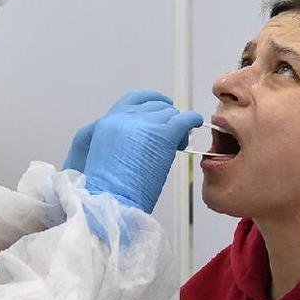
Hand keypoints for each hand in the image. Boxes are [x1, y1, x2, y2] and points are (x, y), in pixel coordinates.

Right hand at [82, 101, 202, 212]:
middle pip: (156, 106)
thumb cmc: (109, 188)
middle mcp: (125, 118)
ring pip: (170, 113)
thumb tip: (143, 135)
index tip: (162, 107)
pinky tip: (195, 124)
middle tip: (171, 137)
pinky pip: (184, 119)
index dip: (152, 101)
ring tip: (177, 144)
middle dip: (166, 118)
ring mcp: (144, 124)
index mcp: (109, 121)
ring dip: (177, 126)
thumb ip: (120, 137)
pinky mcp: (162, 135)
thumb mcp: (104, 153)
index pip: (135, 99)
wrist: (112, 200)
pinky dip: (192, 120)